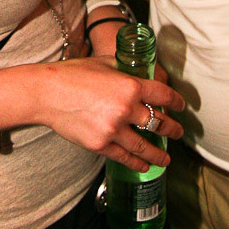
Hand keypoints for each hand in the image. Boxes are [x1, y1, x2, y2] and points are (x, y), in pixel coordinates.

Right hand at [35, 55, 184, 172]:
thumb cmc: (73, 74)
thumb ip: (126, 70)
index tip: (181, 106)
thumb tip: (142, 73)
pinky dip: (138, 163)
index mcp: (130, 85)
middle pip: (159, 123)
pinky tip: (144, 165)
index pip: (164, 96)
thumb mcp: (104, 63)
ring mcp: (113, 129)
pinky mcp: (101, 145)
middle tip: (177, 133)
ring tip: (166, 159)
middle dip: (172, 129)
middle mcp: (125, 109)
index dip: (177, 102)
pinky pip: (125, 157)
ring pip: (145, 146)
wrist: (47, 93)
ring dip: (159, 154)